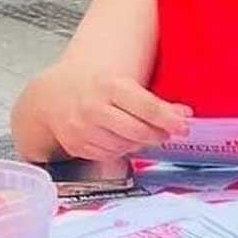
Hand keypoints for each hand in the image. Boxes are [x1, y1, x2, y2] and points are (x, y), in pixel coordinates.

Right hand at [48, 70, 191, 160]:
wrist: (53, 95)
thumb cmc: (95, 85)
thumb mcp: (122, 82)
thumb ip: (152, 99)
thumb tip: (184, 114)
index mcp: (108, 86)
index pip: (146, 107)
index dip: (169, 119)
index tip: (184, 125)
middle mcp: (93, 108)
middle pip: (137, 131)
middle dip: (157, 135)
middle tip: (166, 133)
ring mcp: (82, 129)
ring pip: (123, 146)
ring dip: (139, 144)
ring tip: (143, 134)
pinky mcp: (77, 145)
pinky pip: (108, 155)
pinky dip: (120, 150)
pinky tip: (122, 139)